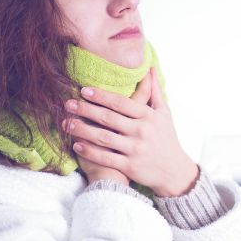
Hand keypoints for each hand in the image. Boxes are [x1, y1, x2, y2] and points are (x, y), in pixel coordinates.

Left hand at [62, 67, 198, 196]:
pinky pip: (106, 158)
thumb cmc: (167, 139)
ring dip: (83, 130)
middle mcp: (142, 131)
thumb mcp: (164, 113)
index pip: (120, 102)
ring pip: (103, 138)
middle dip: (86, 110)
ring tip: (66, 123)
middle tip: (68, 104)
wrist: (174, 171)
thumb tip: (150, 68)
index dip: (101, 96)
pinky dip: (90, 152)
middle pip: (108, 118)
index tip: (83, 90)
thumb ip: (155, 91)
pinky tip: (76, 145)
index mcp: (149, 116)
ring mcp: (135, 149)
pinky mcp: (130, 167)